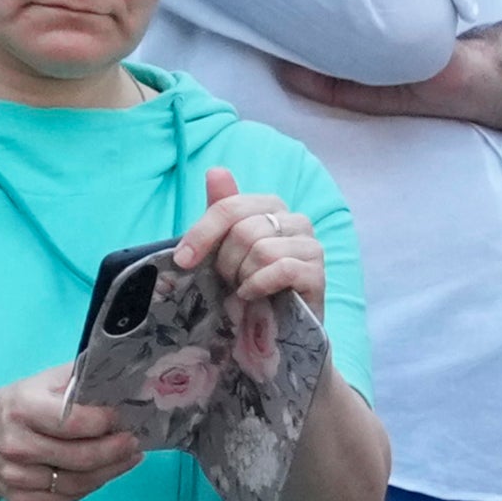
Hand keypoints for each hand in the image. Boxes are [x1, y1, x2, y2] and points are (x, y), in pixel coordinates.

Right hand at [0, 367, 143, 500]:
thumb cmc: (11, 409)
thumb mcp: (37, 383)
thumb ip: (74, 378)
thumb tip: (117, 374)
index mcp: (23, 410)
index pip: (75, 421)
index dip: (105, 421)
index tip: (123, 416)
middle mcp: (17, 446)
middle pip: (81, 457)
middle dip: (116, 450)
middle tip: (134, 441)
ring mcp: (16, 477)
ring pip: (77, 483)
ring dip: (110, 471)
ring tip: (128, 457)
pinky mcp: (19, 500)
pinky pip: (64, 499)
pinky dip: (89, 488)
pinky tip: (103, 475)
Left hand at [169, 163, 328, 320]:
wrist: (272, 329)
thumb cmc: (247, 283)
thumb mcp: (224, 248)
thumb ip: (221, 211)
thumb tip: (215, 171)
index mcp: (271, 207)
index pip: (230, 206)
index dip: (202, 233)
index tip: (183, 260)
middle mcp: (296, 221)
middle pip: (244, 230)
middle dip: (226, 262)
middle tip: (227, 281)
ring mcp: (311, 247)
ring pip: (262, 250)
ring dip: (242, 276)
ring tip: (243, 289)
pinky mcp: (318, 274)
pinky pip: (281, 269)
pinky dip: (258, 285)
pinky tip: (252, 296)